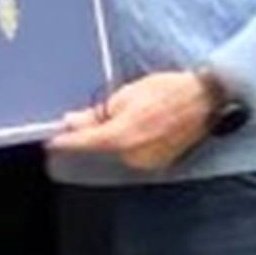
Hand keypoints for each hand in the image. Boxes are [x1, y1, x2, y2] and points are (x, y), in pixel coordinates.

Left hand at [49, 71, 209, 170]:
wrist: (204, 99)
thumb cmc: (167, 91)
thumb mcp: (126, 95)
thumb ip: (96, 114)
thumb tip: (73, 122)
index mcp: (121, 137)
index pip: (84, 143)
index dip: (65, 141)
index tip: (51, 140)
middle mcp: (132, 156)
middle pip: (101, 147)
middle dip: (95, 133)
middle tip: (101, 114)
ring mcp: (147, 162)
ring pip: (118, 150)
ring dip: (115, 137)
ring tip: (135, 114)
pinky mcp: (159, 163)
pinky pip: (135, 153)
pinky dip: (132, 142)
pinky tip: (144, 125)